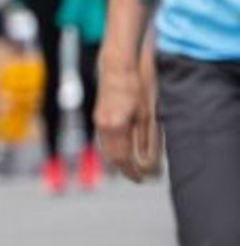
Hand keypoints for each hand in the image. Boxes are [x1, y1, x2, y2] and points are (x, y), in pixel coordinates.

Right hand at [94, 64, 152, 182]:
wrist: (117, 66)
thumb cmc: (135, 86)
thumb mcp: (146, 114)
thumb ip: (145, 139)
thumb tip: (147, 160)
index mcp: (115, 126)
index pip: (121, 158)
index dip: (131, 171)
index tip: (141, 179)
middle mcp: (103, 125)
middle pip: (111, 155)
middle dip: (124, 168)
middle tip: (138, 175)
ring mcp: (98, 120)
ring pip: (106, 148)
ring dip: (118, 158)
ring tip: (132, 164)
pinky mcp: (98, 115)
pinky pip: (104, 139)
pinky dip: (113, 147)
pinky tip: (123, 148)